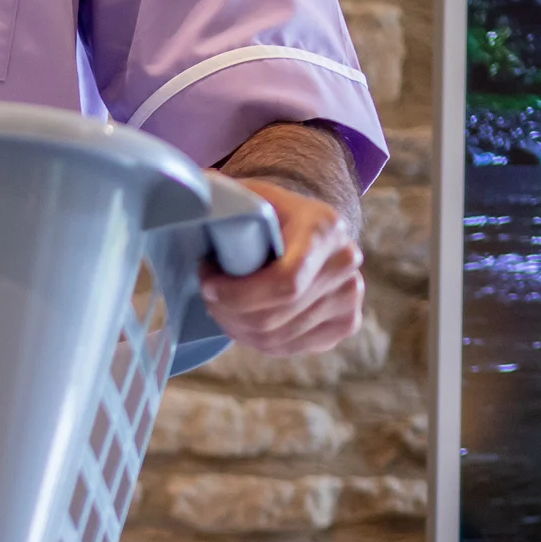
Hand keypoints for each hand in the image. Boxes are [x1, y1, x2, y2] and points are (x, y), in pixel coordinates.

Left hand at [200, 176, 364, 356]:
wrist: (304, 224)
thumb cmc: (267, 210)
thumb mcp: (246, 194)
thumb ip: (220, 198)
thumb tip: (190, 204)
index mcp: (325, 226)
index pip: (286, 281)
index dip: (240, 294)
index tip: (207, 285)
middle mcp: (345, 263)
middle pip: (279, 314)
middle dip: (231, 310)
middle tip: (207, 293)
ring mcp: (351, 297)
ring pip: (280, 336)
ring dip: (237, 326)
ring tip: (219, 304)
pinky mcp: (346, 323)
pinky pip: (290, 347)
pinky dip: (256, 339)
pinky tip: (240, 318)